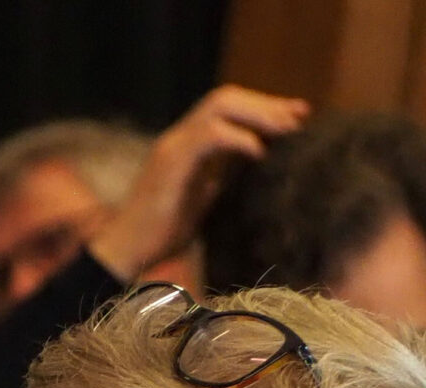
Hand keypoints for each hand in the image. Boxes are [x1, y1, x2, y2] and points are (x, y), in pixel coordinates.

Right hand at [89, 85, 308, 281]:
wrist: (126, 253)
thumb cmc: (162, 234)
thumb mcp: (204, 198)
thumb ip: (224, 174)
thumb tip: (260, 159)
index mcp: (187, 144)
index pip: (228, 107)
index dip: (264, 107)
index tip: (299, 117)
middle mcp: (178, 137)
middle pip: (226, 97)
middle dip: (266, 104)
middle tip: (299, 118)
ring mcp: (172, 146)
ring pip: (219, 107)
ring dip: (258, 114)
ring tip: (286, 130)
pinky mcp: (170, 162)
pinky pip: (210, 135)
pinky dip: (239, 138)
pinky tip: (259, 153)